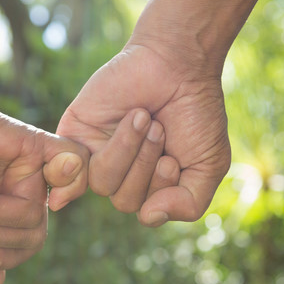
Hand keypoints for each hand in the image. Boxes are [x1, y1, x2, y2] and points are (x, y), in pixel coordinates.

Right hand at [0, 94, 88, 283]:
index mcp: (14, 205)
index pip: (28, 245)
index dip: (0, 253)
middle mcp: (30, 190)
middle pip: (33, 238)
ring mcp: (36, 170)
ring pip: (34, 217)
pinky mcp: (37, 146)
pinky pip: (75, 162)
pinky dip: (65, 178)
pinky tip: (27, 180)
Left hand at [57, 44, 229, 226]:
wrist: (176, 65)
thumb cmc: (194, 113)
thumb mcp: (208, 166)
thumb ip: (189, 204)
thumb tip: (149, 217)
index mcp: (148, 185)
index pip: (146, 212)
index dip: (163, 188)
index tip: (175, 155)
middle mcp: (120, 174)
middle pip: (124, 201)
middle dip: (147, 166)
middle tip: (160, 129)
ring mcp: (96, 155)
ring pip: (103, 183)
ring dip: (130, 150)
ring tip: (144, 118)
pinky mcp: (75, 136)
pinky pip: (77, 164)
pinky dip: (106, 148)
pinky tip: (127, 123)